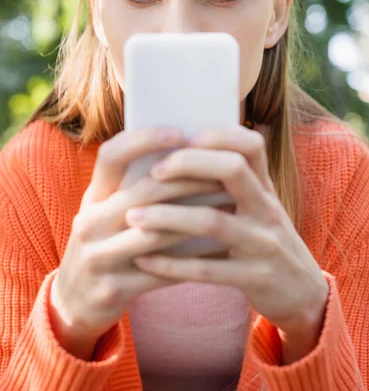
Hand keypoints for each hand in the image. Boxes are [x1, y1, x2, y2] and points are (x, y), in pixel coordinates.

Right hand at [51, 126, 211, 352]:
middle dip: (189, 179)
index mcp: (93, 196)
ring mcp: (98, 257)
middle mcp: (90, 222)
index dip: (144, 139)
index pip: (112, 154)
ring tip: (229, 204)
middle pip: (144, 191)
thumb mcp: (109, 209)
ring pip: (157, 232)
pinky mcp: (113, 288)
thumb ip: (136, 184)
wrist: (76, 299)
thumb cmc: (106, 241)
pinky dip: (194, 259)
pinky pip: (163, 271)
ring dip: (198, 217)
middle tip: (224, 172)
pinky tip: (220, 248)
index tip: (180, 132)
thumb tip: (188, 150)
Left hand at [129, 125, 328, 339]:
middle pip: (232, 170)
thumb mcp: (261, 204)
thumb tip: (188, 145)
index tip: (182, 137)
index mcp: (265, 187)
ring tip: (133, 216)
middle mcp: (267, 209)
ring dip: (167, 217)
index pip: (251, 144)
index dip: (217, 135)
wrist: (303, 291)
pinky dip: (171, 264)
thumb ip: (236, 180)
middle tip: (153, 172)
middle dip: (188, 164)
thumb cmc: (267, 239)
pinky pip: (207, 270)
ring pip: (212, 221)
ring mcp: (262, 244)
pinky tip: (143, 260)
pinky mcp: (253, 278)